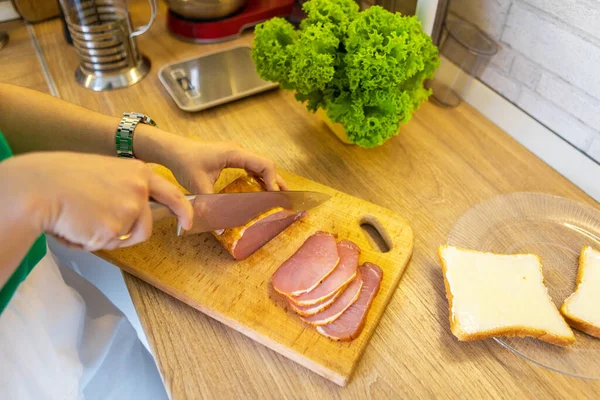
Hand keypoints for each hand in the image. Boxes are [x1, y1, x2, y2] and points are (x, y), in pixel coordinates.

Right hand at [1, 152, 192, 250]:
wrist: (38, 188)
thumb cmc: (62, 178)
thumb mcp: (105, 172)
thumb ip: (124, 187)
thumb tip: (133, 208)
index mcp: (137, 171)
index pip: (170, 192)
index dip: (183, 209)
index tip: (189, 221)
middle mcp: (139, 189)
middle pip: (148, 225)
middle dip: (133, 234)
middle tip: (119, 235)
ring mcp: (130, 209)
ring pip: (126, 237)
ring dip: (107, 237)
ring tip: (82, 221)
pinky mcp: (115, 229)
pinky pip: (106, 245)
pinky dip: (89, 242)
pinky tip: (74, 226)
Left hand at [160, 140, 288, 193]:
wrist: (173, 150)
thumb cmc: (185, 163)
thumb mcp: (198, 185)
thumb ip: (210, 205)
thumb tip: (220, 229)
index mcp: (235, 153)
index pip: (264, 164)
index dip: (272, 181)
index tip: (275, 198)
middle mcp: (239, 151)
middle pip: (266, 165)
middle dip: (277, 182)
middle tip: (287, 199)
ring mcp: (236, 153)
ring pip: (260, 165)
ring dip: (270, 179)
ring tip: (278, 196)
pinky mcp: (232, 157)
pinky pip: (251, 166)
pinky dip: (259, 177)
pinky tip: (261, 190)